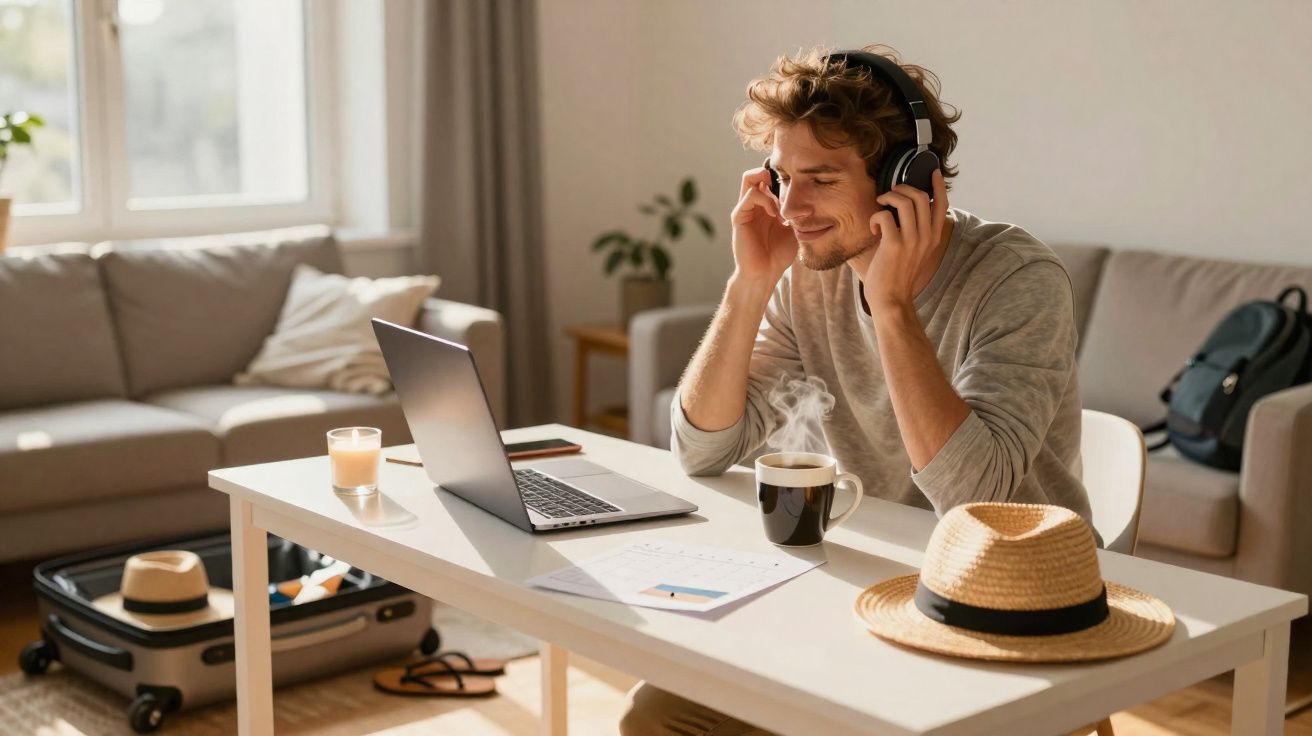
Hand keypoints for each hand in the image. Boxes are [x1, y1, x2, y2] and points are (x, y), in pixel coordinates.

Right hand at [729, 165, 796, 286]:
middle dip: (773, 173)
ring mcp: (744, 209)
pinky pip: (750, 195)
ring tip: (781, 205)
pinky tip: (775, 214)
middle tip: (788, 187)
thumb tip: (812, 196)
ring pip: (750, 178)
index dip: (781, 175)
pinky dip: (765, 199)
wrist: (765, 273)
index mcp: (765, 205)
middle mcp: (753, 203)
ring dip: (769, 186)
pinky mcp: (739, 216)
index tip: (798, 184)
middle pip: (757, 172)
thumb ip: (797, 211)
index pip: (768, 177)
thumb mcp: (794, 228)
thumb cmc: (779, 254)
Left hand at [863, 168, 948, 312]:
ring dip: (888, 197)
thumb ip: (915, 232)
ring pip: (904, 201)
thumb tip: (904, 209)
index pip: (941, 204)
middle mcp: (926, 237)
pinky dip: (875, 217)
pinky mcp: (894, 245)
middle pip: (920, 196)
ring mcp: (912, 240)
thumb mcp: (914, 252)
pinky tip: (873, 229)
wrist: (891, 300)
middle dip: (902, 188)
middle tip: (889, 195)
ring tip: (880, 206)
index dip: (938, 185)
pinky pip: (885, 215)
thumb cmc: (897, 276)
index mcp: (933, 238)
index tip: (933, 172)